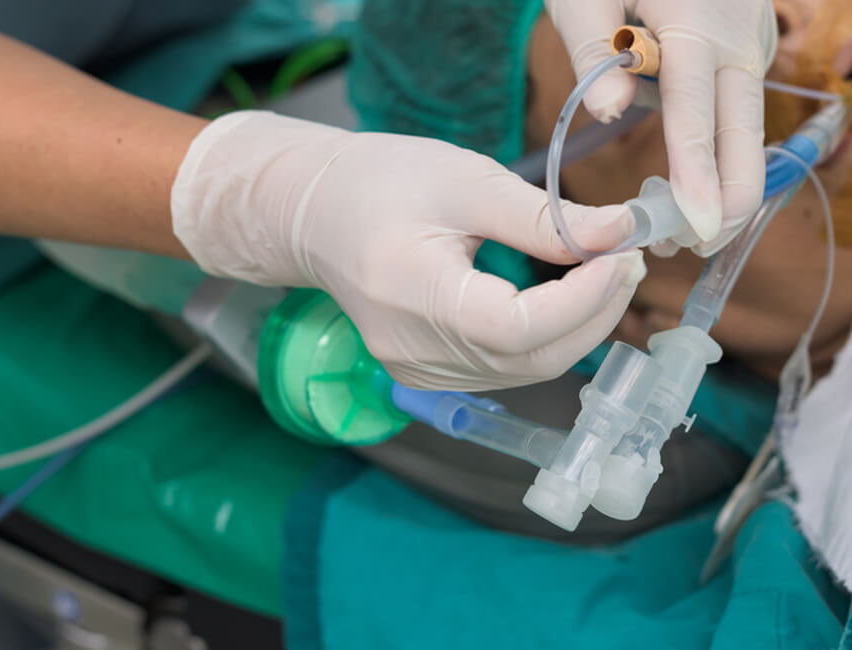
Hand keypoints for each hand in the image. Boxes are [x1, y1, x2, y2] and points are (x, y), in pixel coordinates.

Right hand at [171, 112, 645, 390]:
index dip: (583, 298)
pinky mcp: (423, 375)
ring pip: (524, 369)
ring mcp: (415, 371)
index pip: (515, 325)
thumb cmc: (382, 183)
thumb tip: (622, 232)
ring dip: (577, 327)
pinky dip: (544, 339)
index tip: (623, 252)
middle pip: (528, 356)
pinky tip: (560, 299)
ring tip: (602, 272)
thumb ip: (543, 215)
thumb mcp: (465, 180)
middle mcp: (410, 348)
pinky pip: (503, 369)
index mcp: (410, 291)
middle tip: (627, 257)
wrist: (317, 216)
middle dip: (594, 311)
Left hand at [546, 0, 777, 256]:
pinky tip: (691, 181)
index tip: (697, 224)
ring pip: (747, 124)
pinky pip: (737, 105)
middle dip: (729, 195)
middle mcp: (737, 35)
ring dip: (726, 178)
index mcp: (696, 21)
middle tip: (699, 249)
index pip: (696, 112)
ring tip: (687, 231)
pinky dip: (720, 146)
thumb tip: (611, 113)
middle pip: (743, 130)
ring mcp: (749, 39)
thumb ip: (594, 53)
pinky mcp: (744, 45)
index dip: (697, 172)